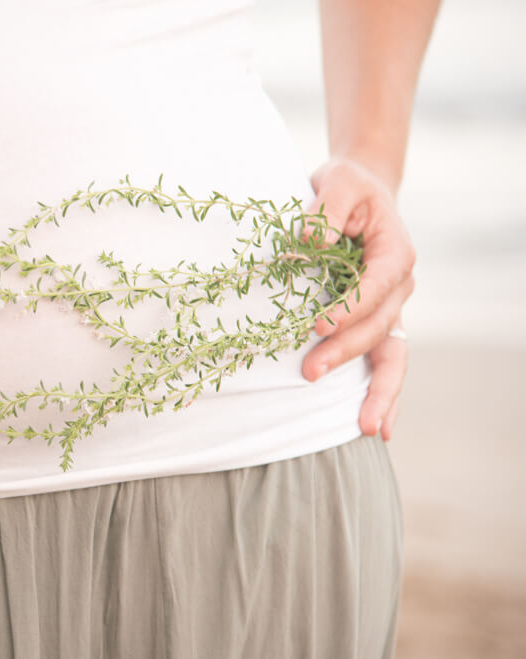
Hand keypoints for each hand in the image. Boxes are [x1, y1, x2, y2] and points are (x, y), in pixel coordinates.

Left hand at [300, 158, 414, 440]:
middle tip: (309, 372)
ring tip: (364, 426)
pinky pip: (385, 361)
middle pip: (379, 327)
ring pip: (392, 355)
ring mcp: (391, 309)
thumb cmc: (345, 187)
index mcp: (394, 252)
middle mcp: (400, 286)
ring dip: (376, 390)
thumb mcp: (335, 183)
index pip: (378, 285)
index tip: (320, 323)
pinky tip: (377, 426)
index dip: (351, 306)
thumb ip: (324, 211)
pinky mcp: (375, 322)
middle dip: (346, 352)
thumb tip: (308, 242)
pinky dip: (383, 394)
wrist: (358, 193)